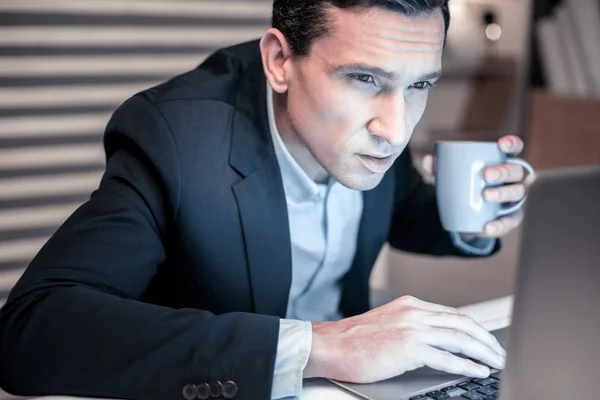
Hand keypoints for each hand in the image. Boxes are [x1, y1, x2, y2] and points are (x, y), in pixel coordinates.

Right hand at [304, 295, 505, 382]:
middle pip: (462, 323)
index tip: (486, 339)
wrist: (331, 345)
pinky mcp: (409, 348)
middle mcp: (414, 313)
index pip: (452, 314)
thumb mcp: (386, 324)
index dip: (474, 327)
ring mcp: (412, 329)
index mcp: (409, 305)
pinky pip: (447, 357)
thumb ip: (409, 326)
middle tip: (500, 352)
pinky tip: (477, 371)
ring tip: (497, 363)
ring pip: (460, 338)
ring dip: (483, 352)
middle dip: (486, 339)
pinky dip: (466, 365)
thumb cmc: (352, 339)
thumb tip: (432, 341)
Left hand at [423, 135, 535, 237]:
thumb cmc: (464, 187)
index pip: (515, 149)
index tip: (501, 144)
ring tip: (485, 196)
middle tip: (486, 174)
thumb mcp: (451, 177)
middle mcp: (515, 178)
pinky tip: (487, 227)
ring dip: (503, 193)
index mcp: (503, 162)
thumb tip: (428, 160)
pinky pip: (510, 221)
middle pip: (517, 171)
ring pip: (518, 193)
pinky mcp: (512, 217)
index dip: (512, 144)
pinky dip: (499, 225)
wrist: (467, 216)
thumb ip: (439, 168)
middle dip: (504, 171)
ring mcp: (515, 198)